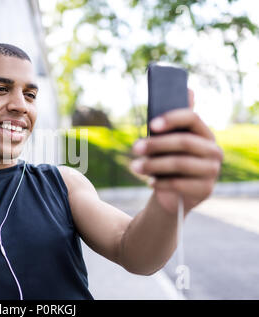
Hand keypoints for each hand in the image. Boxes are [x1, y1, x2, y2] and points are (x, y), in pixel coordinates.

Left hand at [130, 90, 223, 214]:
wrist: (174, 195)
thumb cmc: (168, 162)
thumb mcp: (165, 142)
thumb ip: (171, 121)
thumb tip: (188, 89)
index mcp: (203, 133)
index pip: (192, 118)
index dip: (171, 119)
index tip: (151, 125)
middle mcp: (213, 150)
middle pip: (184, 142)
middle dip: (156, 144)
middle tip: (134, 147)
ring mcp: (212, 171)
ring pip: (181, 163)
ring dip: (154, 164)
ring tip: (135, 167)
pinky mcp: (206, 189)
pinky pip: (180, 184)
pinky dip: (161, 182)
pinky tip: (149, 182)